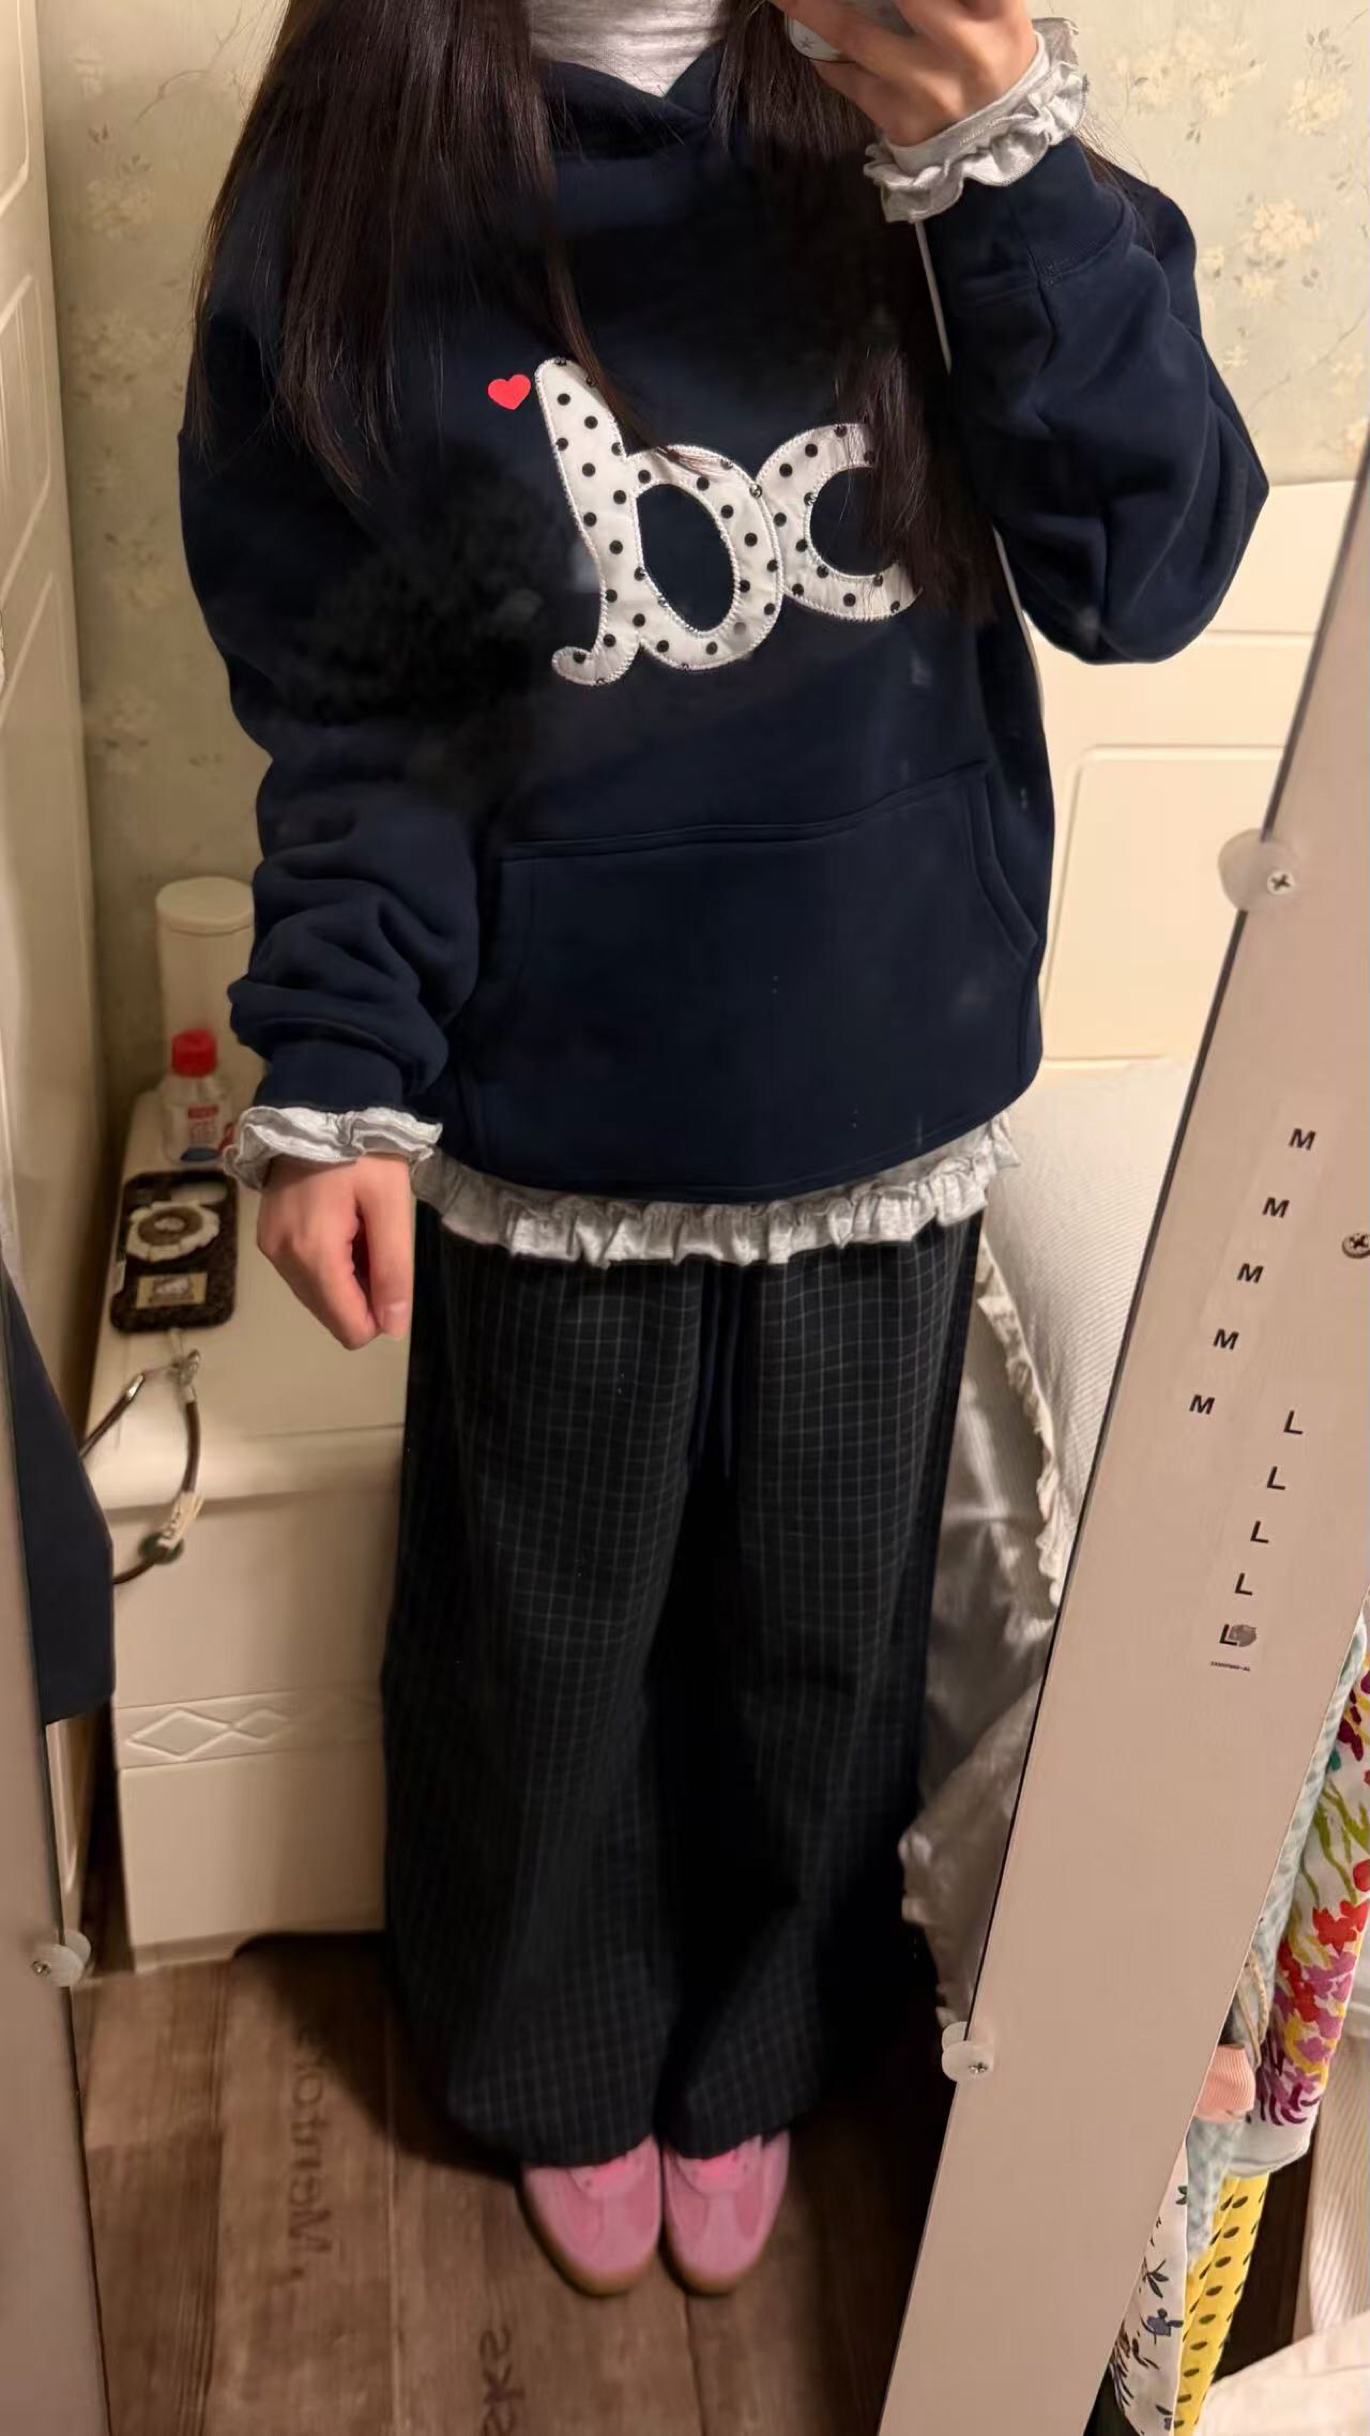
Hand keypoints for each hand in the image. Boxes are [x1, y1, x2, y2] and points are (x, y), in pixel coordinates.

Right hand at [257, 1154, 413, 1349]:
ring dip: (346, 1278)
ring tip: (358, 1229)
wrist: (319, 1104)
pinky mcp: (267, 1238)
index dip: (379, 1316)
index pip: (348, 1326)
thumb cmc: (363, 1152)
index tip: (392, 1272)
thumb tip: (393, 1328)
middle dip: (363, 1293)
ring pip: (317, 1297)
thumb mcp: (391, 1205)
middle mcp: (283, 1260)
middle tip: (375, 1240)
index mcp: (313, 1254)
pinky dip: (328, 1265)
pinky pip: (303, 1275)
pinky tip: (341, 1227)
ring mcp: (270, 1249)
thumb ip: (393, 1269)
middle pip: (331, 1315)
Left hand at [772, 0, 1037, 148]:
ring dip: (811, 7)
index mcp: (997, 14)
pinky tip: (811, 40)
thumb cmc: (990, 53)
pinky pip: (848, 78)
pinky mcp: (898, 117)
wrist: (996, 140)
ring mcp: (927, 87)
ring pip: (857, 33)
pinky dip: (826, 55)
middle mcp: (966, 50)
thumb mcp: (994, 11)